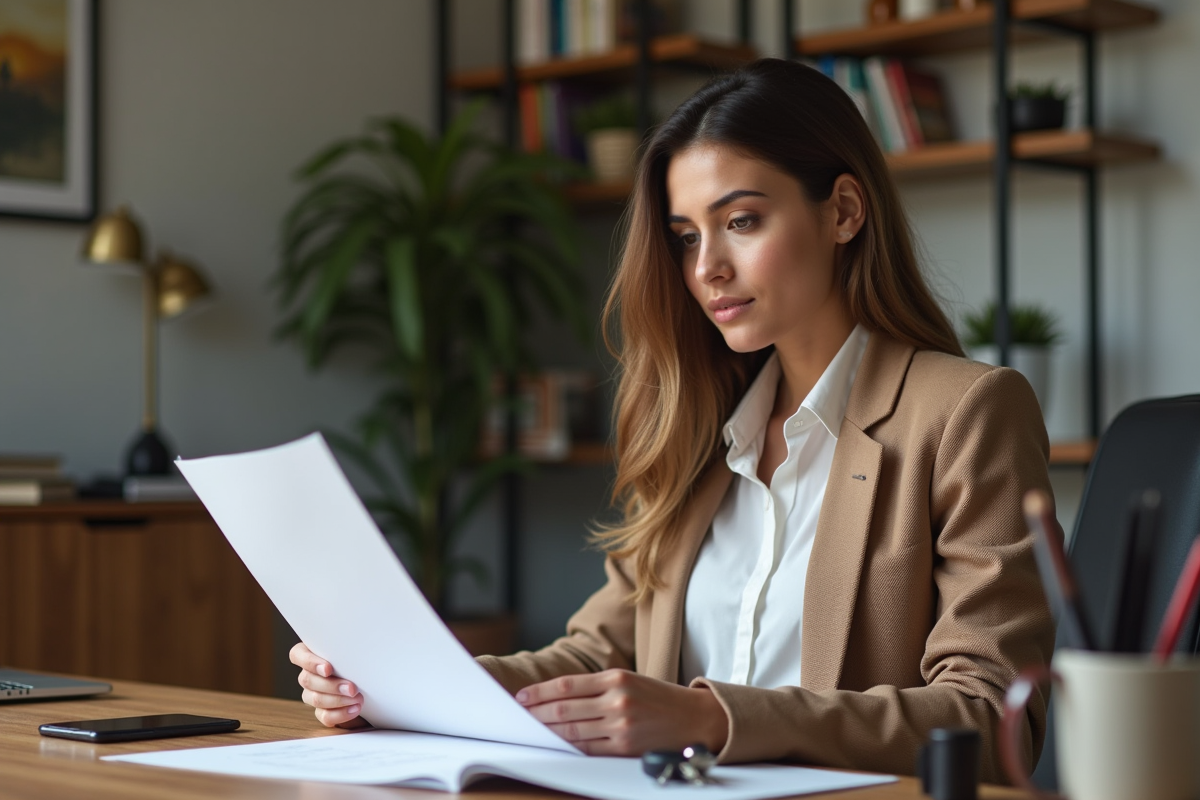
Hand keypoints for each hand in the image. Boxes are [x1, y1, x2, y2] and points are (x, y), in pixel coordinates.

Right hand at [289, 642, 368, 728]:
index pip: (297, 655)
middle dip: (331, 685)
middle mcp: (309, 675)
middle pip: (307, 680)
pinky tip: (354, 709)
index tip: (328, 668)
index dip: (309, 662)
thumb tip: (355, 646)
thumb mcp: (356, 651)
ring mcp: (313, 694)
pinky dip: (341, 714)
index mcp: (312, 654)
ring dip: (338, 700)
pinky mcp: (322, 711)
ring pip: (316, 699)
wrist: (373, 684)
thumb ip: (348, 649)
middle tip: (352, 688)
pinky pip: (324, 716)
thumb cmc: (362, 661)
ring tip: (358, 698)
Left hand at [516, 669, 728, 755]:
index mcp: (616, 678)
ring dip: (549, 731)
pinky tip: (558, 744)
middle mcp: (617, 699)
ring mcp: (620, 725)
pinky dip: (570, 746)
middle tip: (520, 716)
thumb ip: (598, 688)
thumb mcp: (630, 681)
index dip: (540, 692)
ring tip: (533, 730)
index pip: (566, 685)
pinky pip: (589, 748)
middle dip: (538, 713)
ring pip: (573, 729)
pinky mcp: (625, 747)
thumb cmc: (660, 698)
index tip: (522, 697)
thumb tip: (559, 697)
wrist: (695, 717)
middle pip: (564, 708)